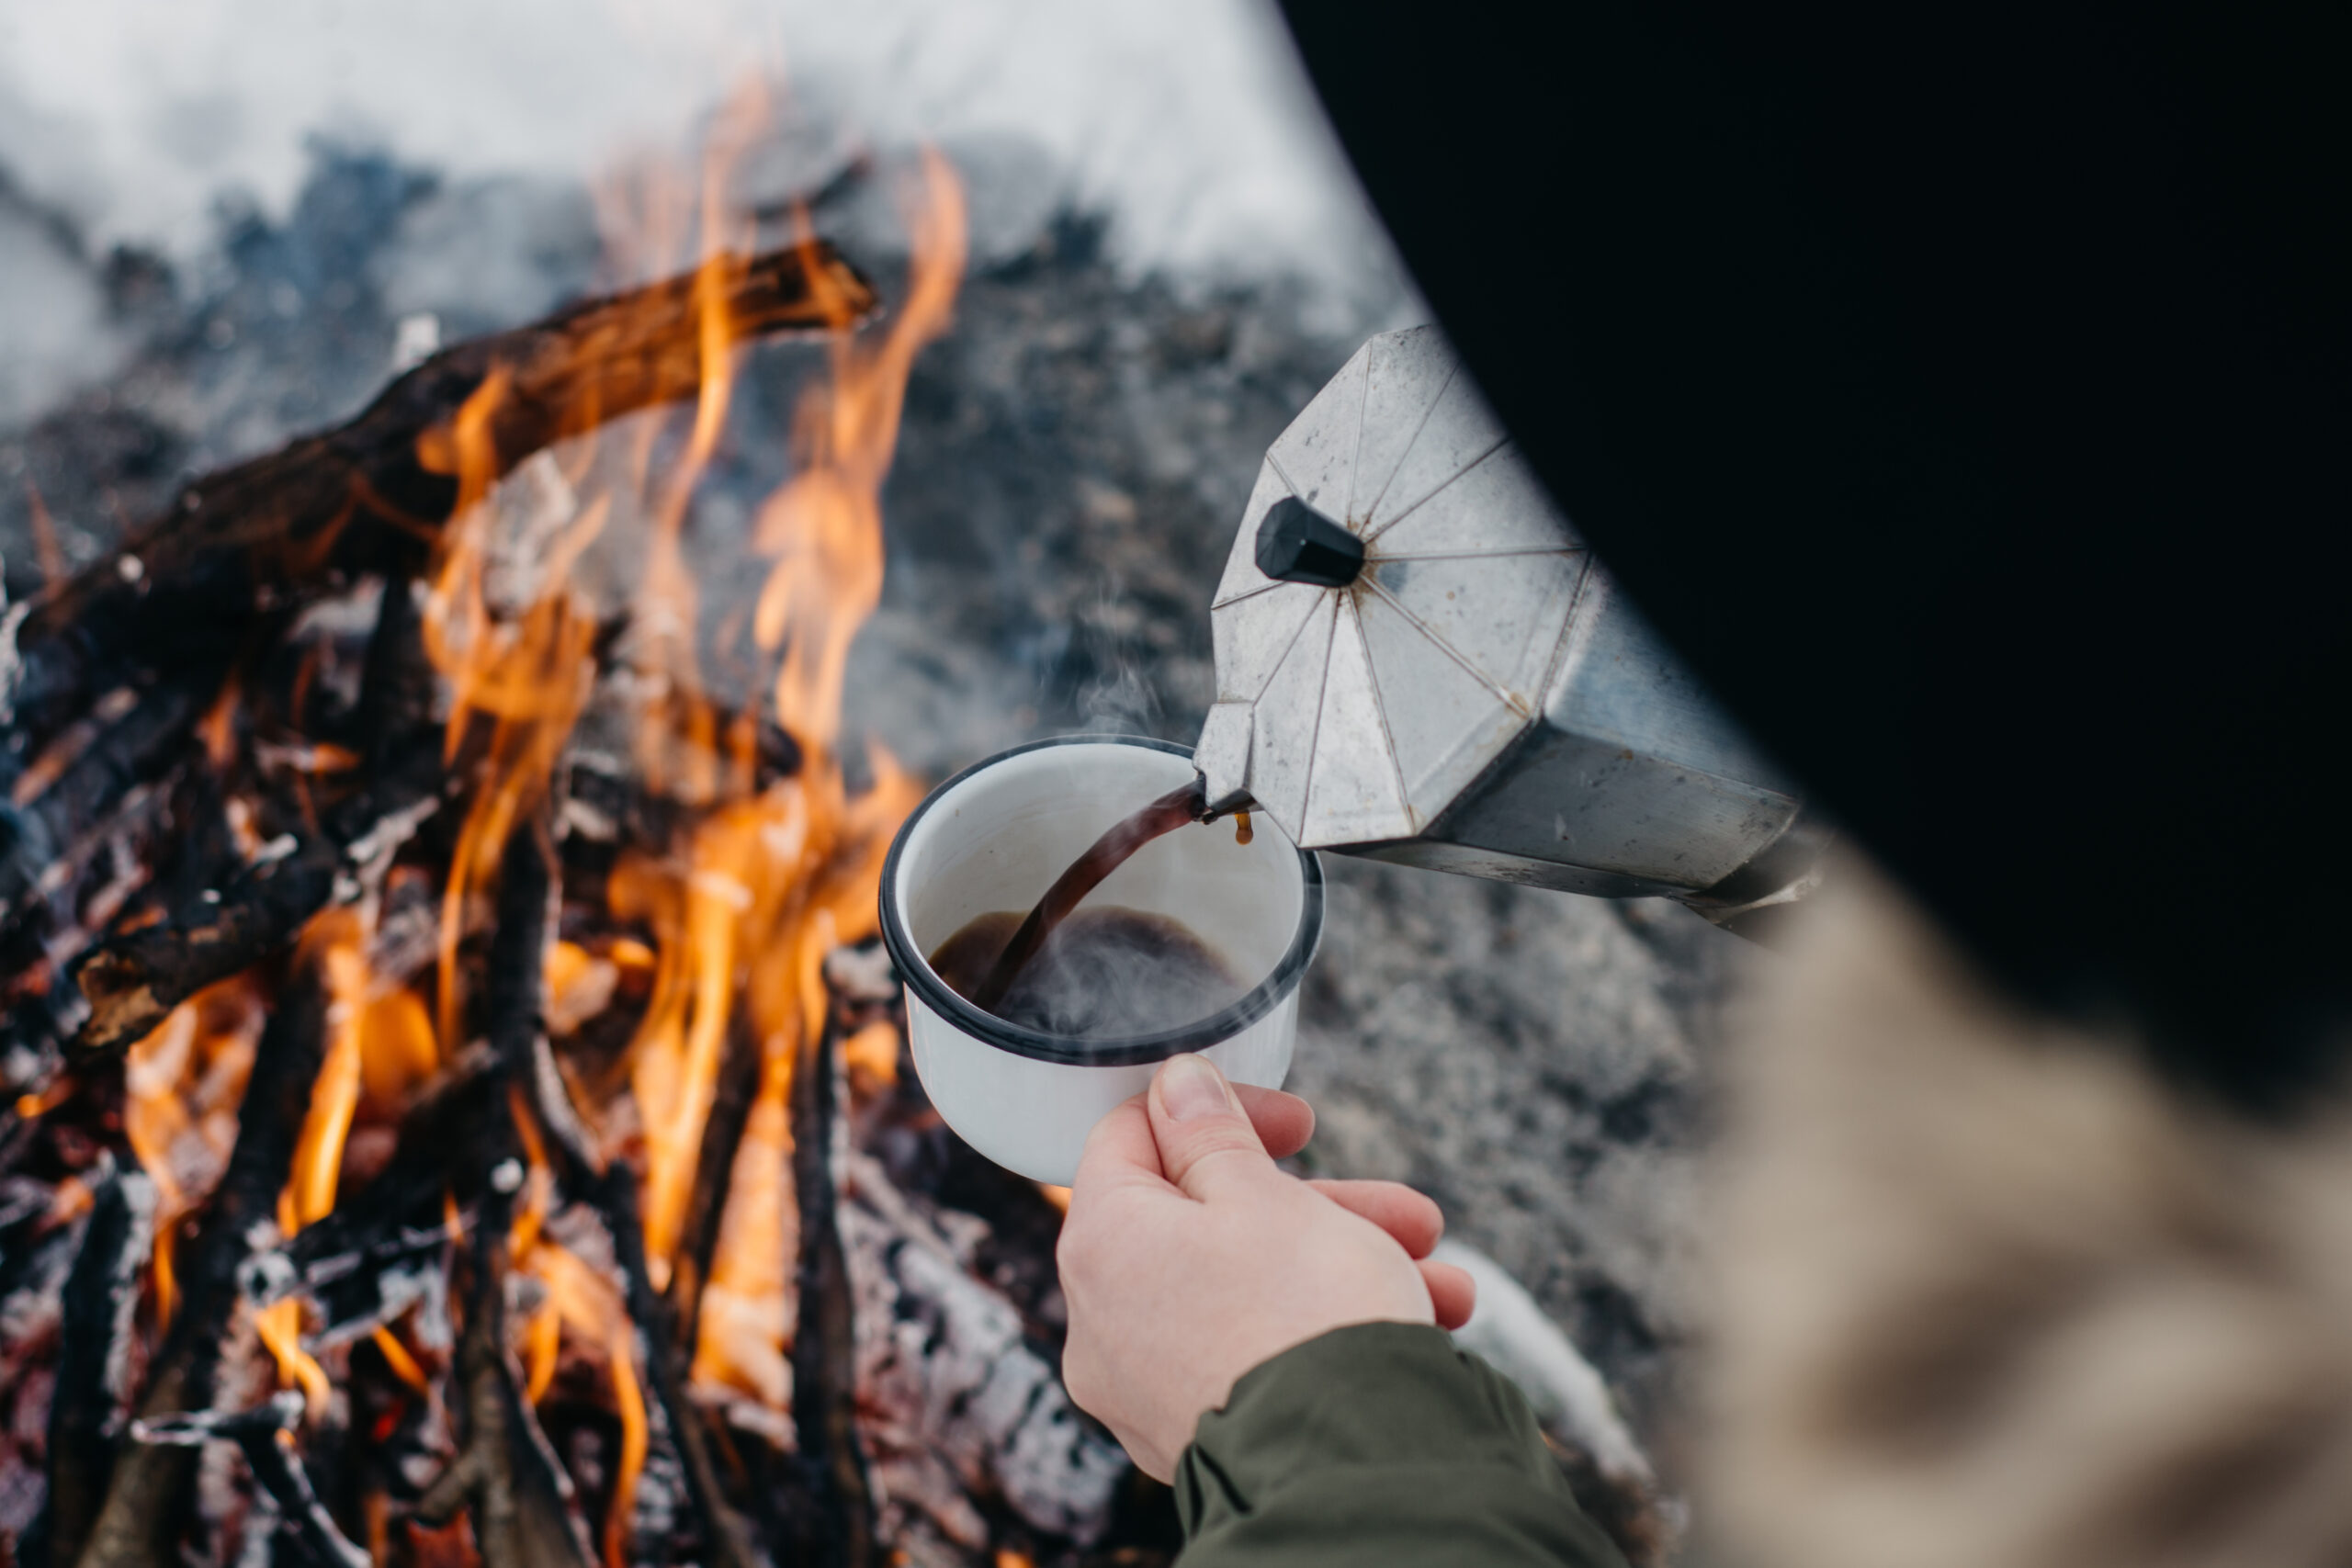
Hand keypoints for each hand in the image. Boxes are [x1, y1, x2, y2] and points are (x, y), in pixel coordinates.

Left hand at [1057, 1053, 1475, 1480]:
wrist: (1356, 1473)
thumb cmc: (1308, 1319)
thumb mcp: (1267, 1198)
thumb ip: (1214, 1135)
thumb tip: (1177, 1084)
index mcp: (1102, 1243)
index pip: (1131, 1138)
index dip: (1216, 1111)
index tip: (1294, 1121)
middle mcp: (1104, 1322)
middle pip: (1207, 1222)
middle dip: (1319, 1207)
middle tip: (1399, 1209)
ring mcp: (1146, 1389)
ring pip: (1248, 1293)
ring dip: (1346, 1268)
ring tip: (1438, 1276)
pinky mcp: (1197, 1434)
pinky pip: (1257, 1356)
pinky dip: (1326, 1331)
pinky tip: (1423, 1321)